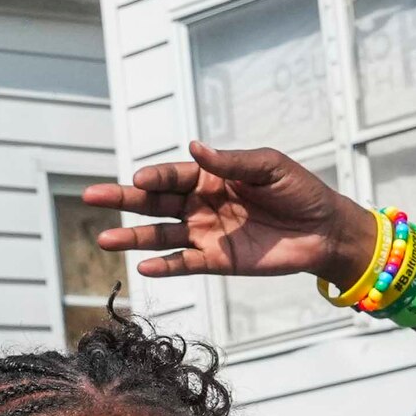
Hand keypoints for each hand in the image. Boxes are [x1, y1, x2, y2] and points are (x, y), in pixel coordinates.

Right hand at [87, 143, 369, 286]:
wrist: (324, 230)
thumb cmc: (299, 190)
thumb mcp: (270, 166)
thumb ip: (232, 162)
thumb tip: (195, 148)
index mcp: (212, 176)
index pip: (173, 175)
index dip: (155, 177)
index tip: (137, 179)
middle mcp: (202, 204)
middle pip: (155, 202)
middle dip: (123, 199)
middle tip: (91, 196)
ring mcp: (206, 234)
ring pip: (161, 235)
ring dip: (133, 238)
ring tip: (104, 240)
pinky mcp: (218, 261)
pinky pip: (184, 264)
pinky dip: (164, 267)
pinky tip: (142, 267)